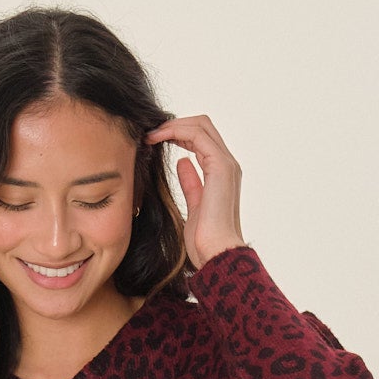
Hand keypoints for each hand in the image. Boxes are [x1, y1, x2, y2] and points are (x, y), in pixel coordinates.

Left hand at [144, 115, 246, 271]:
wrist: (216, 254)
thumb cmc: (205, 240)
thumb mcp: (194, 205)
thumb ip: (191, 183)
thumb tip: (183, 163)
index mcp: (222, 173)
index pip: (201, 139)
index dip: (178, 134)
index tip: (155, 140)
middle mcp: (227, 165)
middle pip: (202, 126)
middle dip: (175, 124)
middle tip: (151, 133)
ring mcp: (225, 164)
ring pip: (200, 125)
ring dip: (173, 125)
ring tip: (151, 135)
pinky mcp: (220, 166)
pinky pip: (197, 135)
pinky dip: (176, 131)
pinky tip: (158, 138)